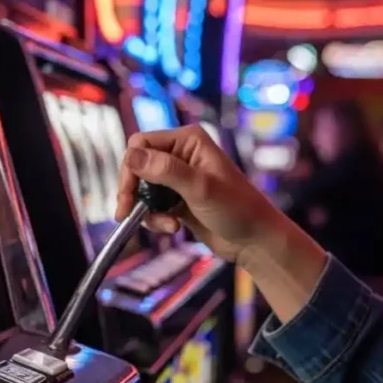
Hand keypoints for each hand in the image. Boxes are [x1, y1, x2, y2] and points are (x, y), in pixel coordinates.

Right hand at [117, 126, 326, 322]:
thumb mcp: (200, 188)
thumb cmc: (237, 209)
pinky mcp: (177, 199)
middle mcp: (181, 154)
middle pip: (137, 166)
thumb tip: (132, 156)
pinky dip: (155, 218)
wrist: (255, 241)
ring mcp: (178, 178)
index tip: (128, 193)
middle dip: (133, 191)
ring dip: (146, 209)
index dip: (131, 167)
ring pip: (142, 188)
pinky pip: (152, 205)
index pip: (142, 143)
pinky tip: (172, 228)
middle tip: (127, 213)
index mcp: (188, 140)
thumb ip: (166, 170)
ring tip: (166, 225)